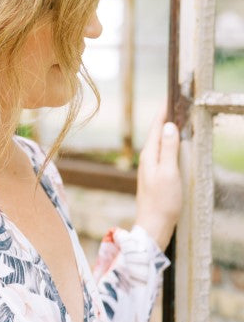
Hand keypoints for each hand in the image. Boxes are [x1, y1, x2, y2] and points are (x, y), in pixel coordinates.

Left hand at [135, 111, 181, 251]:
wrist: (154, 225)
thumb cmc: (162, 201)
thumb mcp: (169, 172)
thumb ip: (169, 149)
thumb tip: (169, 127)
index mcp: (149, 155)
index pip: (156, 127)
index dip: (164, 111)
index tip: (170, 96)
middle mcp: (147, 159)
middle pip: (156, 132)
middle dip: (165, 117)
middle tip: (175, 102)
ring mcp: (150, 168)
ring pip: (158, 142)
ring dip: (166, 129)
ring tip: (175, 117)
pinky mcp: (155, 176)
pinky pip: (161, 152)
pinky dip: (167, 142)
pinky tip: (173, 144)